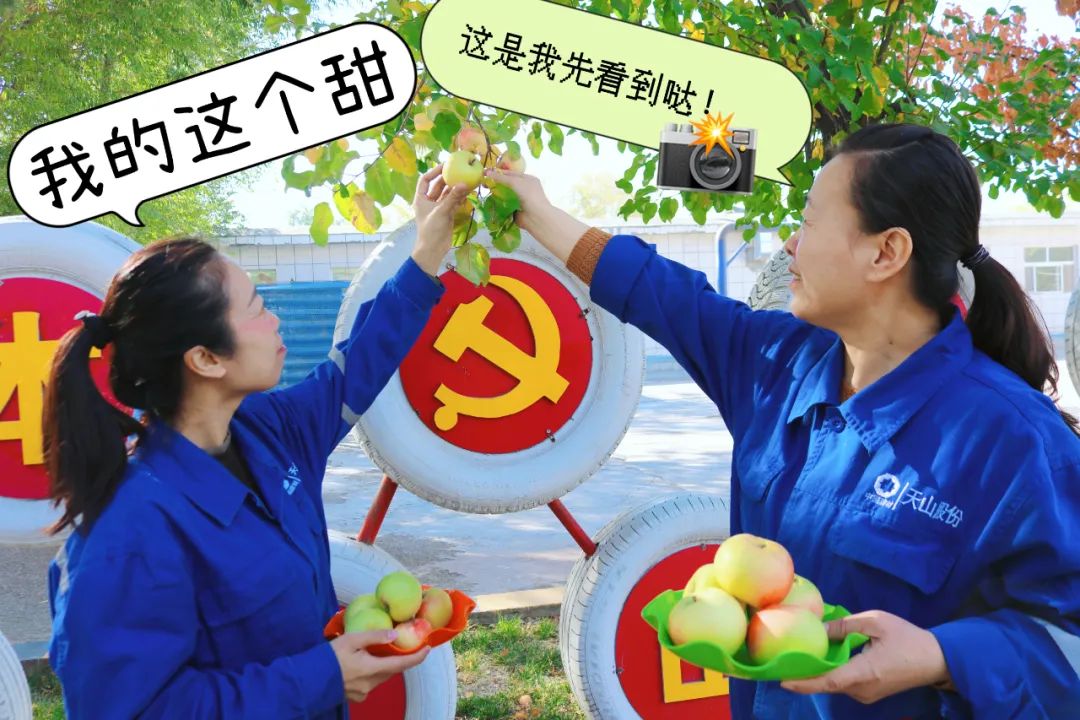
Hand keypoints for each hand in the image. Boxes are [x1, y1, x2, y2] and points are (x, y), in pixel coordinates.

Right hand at [330, 630, 430, 702]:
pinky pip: (370, 683)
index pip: (401, 664)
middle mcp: (370, 684)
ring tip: (378, 652)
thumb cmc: (329, 656)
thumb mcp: (352, 639)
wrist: (309, 679)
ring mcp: (363, 693)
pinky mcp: (356, 696)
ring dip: (383, 666)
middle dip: (398, 659)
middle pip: (391, 671)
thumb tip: (395, 635)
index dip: (417, 657)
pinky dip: (372, 673)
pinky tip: (362, 664)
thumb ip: (374, 636)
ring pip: (381, 677)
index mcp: (371, 669)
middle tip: (401, 646)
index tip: (428, 648)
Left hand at [411, 164, 468, 275]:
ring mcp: (438, 208)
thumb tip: (464, 183)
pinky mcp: (446, 215)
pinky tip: (468, 192)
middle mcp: (428, 202)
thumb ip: (453, 197)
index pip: (425, 180)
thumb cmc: (431, 230)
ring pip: (447, 194)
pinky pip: (453, 202)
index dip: (434, 171)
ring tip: (467, 179)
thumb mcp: (442, 211)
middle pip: (438, 186)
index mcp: (421, 198)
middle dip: (448, 178)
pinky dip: (459, 197)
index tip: (445, 165)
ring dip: (456, 188)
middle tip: (459, 170)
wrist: (433, 249)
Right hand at [482, 168, 552, 235]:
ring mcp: (521, 200)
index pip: (512, 173)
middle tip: (484, 183)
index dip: (500, 172)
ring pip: (507, 194)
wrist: (536, 217)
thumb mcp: (515, 182)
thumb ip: (501, 178)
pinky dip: (499, 204)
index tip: (487, 173)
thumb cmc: (528, 195)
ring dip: (497, 194)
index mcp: (528, 179)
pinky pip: (506, 205)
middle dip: (497, 183)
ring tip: (485, 191)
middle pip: (509, 184)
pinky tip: (490, 201)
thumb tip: (487, 172)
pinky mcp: (516, 210)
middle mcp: (526, 189)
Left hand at [780, 611, 951, 703]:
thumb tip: (819, 629)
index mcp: (866, 672)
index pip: (830, 682)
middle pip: (828, 683)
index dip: (805, 683)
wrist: (936, 660)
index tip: (783, 680)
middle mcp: (864, 689)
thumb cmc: (907, 637)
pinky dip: (833, 672)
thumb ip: (845, 625)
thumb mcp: (875, 622)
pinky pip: (845, 683)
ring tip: (799, 655)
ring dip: (820, 671)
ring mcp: (867, 694)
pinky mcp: (870, 693)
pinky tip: (823, 657)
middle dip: (806, 674)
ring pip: (835, 683)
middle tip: (783, 660)